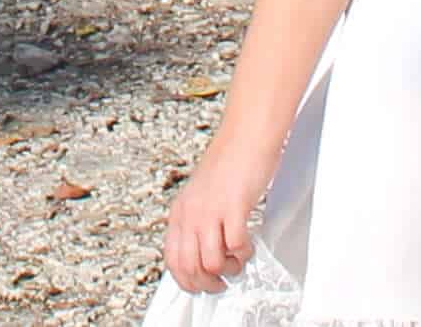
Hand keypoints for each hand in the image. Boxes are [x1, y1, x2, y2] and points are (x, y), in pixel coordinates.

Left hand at [161, 150, 261, 296]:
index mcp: (180, 211)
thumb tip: (201, 253)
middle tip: (221, 280)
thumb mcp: (201, 196)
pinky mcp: (234, 207)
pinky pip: (236, 246)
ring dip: (229, 268)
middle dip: (207, 283)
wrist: (245, 135)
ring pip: (210, 263)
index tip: (200, 285)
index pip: (172, 259)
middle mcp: (191, 213)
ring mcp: (210, 210)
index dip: (186, 281)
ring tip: (237, 258)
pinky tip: (247, 243)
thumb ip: (197, 222)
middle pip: (188, 267)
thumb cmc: (228, 163)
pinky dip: (244, 252)